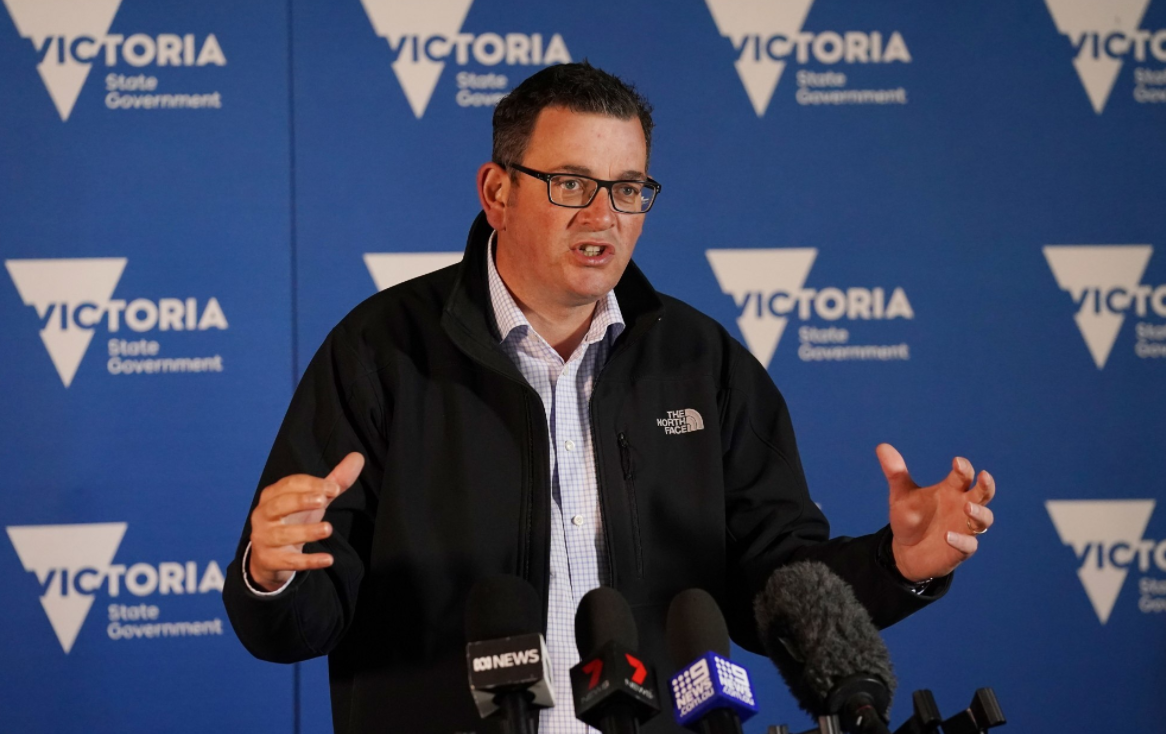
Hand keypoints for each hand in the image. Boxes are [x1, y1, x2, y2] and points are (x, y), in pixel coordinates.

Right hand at [248, 452, 364, 591]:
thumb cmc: (293, 520)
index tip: (334, 488)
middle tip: (323, 500)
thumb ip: (334, 481)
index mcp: (272, 496)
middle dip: (300, 501)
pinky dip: (308, 561)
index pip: (288, 485)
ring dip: (306, 531)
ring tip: (328, 529)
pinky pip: (289, 561)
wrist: (269, 558)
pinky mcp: (271, 561)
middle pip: (279, 505)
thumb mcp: (313, 500)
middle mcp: (264, 515)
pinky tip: (328, 559)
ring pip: (282, 535)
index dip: (310, 485)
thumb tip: (357, 457)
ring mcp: (265, 539)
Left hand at [876, 443, 994, 582]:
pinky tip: (947, 536)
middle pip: (983, 494)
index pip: (963, 475)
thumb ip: (895, 473)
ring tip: (967, 507)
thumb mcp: (901, 495)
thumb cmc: (910, 518)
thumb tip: (881, 446)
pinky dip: (961, 540)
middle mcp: (962, 506)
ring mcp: (964, 528)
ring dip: (980, 513)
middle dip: (986, 486)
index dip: (963, 468)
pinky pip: (969, 545)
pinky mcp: (961, 549)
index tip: (957, 462)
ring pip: (984, 519)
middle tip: (984, 476)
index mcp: (950, 490)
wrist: (905, 550)